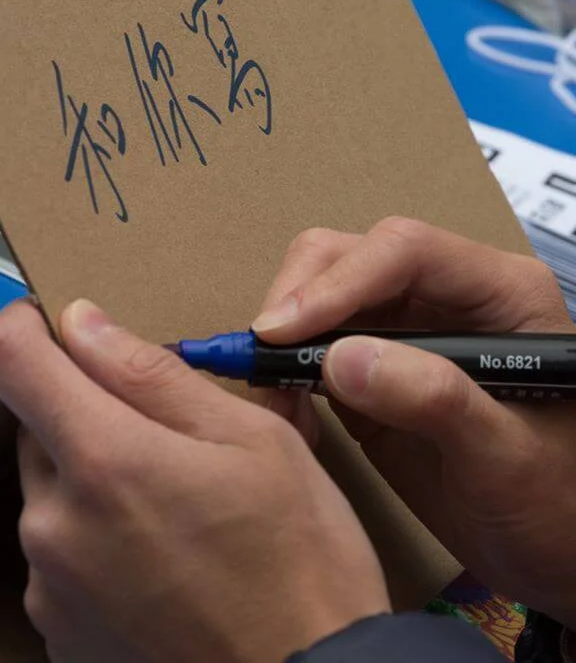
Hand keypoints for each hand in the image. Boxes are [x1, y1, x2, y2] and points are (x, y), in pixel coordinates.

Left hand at [0, 299, 388, 662]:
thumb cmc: (297, 558)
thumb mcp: (250, 440)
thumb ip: (153, 375)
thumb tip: (83, 324)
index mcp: (103, 460)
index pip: (9, 357)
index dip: (27, 324)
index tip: (60, 325)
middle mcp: (53, 524)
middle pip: (35, 424)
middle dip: (88, 410)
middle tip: (167, 435)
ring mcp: (48, 586)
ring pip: (51, 489)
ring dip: (95, 476)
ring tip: (176, 508)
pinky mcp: (57, 632)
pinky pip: (58, 552)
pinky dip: (96, 535)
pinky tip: (163, 559)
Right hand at [252, 217, 575, 626]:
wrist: (552, 555)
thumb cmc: (555, 503)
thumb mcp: (506, 456)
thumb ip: (434, 399)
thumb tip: (339, 358)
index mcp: (498, 291)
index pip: (406, 250)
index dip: (340, 281)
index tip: (283, 330)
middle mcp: (447, 295)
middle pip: (354, 255)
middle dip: (300, 298)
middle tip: (261, 359)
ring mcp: (407, 330)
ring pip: (324, 292)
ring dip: (284, 334)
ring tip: (267, 391)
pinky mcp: (374, 368)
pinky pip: (315, 344)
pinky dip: (286, 369)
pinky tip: (283, 408)